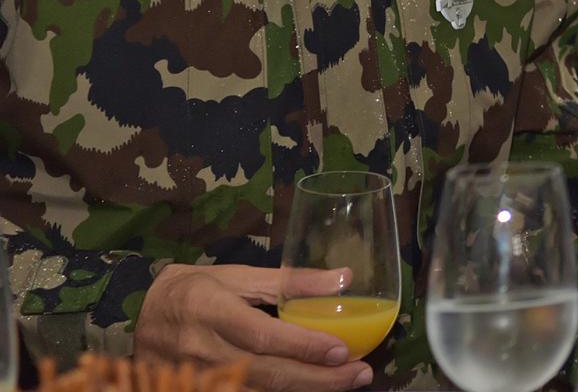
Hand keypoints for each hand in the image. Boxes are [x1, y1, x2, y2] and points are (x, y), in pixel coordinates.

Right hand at [135, 264, 371, 391]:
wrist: (139, 316)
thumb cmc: (197, 289)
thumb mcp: (240, 276)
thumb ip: (291, 280)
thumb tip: (345, 277)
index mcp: (212, 311)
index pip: (262, 335)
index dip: (303, 346)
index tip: (342, 350)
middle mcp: (203, 350)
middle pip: (266, 373)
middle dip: (317, 379)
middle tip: (361, 375)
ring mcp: (197, 379)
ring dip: (305, 391)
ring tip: (346, 384)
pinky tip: (310, 391)